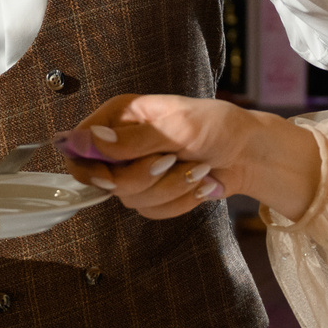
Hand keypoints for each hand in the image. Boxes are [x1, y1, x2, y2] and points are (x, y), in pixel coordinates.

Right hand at [58, 92, 321, 220]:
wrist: (249, 154)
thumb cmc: (218, 127)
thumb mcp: (177, 126)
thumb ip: (130, 138)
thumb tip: (83, 140)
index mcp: (119, 116)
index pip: (78, 146)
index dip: (88, 167)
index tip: (110, 177)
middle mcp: (121, 144)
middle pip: (104, 181)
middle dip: (144, 178)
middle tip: (171, 160)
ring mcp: (136, 171)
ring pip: (130, 199)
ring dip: (170, 188)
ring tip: (196, 168)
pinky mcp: (153, 194)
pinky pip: (152, 211)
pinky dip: (180, 201)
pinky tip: (198, 183)